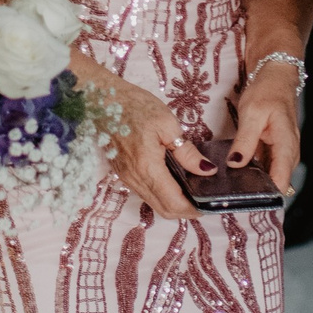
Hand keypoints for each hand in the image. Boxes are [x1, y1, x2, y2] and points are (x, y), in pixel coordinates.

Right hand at [94, 71, 209, 220]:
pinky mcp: (124, 174)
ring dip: (174, 204)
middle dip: (185, 211)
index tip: (209, 204)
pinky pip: (146, 193)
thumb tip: (207, 170)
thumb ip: (187, 152)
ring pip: (154, 203)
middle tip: (205, 200)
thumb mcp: (167, 124)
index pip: (173, 202)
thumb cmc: (135, 107)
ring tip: (193, 192)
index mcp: (146, 167)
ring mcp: (127, 178)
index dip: (193, 209)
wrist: (103, 100)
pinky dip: (162, 195)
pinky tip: (175, 183)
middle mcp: (134, 179)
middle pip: (164, 209)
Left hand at [229, 59, 301, 190]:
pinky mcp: (275, 151)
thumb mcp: (252, 113)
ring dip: (255, 182)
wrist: (276, 77)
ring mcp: (283, 153)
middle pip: (276, 183)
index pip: (281, 181)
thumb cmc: (267, 91)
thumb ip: (244, 141)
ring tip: (231, 188)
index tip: (246, 201)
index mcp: (287, 145)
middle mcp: (289, 153)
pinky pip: (266, 167)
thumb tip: (236, 165)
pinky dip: (254, 171)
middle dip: (258, 191)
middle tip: (232, 196)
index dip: (266, 194)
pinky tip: (237, 173)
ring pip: (270, 176)